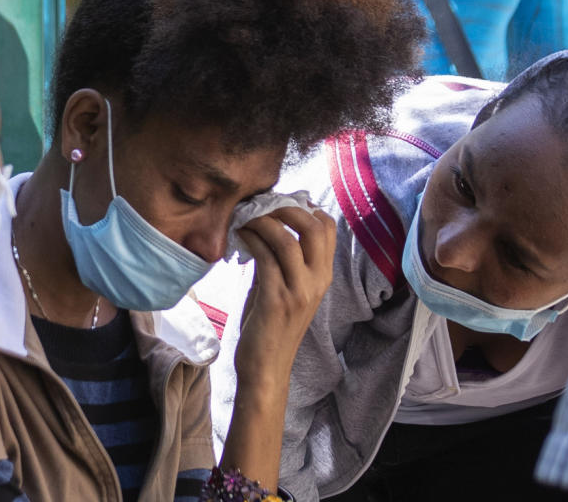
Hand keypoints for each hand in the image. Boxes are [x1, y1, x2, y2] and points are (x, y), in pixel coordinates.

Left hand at [234, 206, 336, 384]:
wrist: (265, 367)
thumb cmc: (269, 326)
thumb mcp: (282, 287)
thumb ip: (279, 260)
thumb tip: (263, 227)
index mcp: (322, 276)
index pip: (327, 228)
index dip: (305, 207)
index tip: (279, 201)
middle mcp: (317, 281)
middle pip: (314, 228)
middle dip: (287, 208)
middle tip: (262, 204)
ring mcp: (299, 291)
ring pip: (288, 240)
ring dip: (263, 222)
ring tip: (245, 216)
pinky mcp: (277, 300)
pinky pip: (266, 258)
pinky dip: (252, 240)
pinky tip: (240, 235)